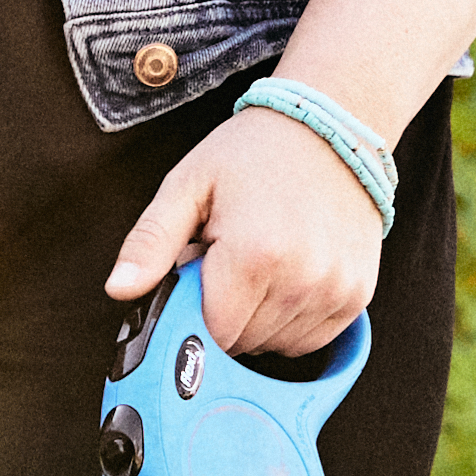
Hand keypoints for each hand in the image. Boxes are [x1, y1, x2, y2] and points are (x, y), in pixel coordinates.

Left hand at [109, 112, 385, 359]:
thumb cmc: (251, 155)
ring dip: (258, 320)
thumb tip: (117, 289)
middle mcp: (301, 279)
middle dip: (224, 313)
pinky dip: (291, 322)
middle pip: (242, 342)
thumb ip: (150, 242)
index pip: (210, 332)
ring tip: (260, 264)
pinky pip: (311, 341)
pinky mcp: (357, 295)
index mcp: (252, 254)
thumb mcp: (188, 186)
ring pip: (276, 346)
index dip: (194, 312)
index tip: (197, 279)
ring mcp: (335, 290)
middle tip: (229, 261)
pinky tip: (286, 278)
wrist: (331, 129)